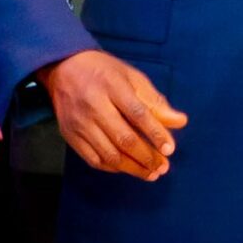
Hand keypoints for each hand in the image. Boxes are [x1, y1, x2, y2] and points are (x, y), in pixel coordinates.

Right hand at [42, 50, 185, 180]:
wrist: (62, 68)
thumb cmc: (104, 72)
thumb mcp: (131, 77)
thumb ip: (155, 101)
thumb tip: (180, 122)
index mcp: (112, 86)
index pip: (138, 114)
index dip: (155, 134)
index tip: (170, 149)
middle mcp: (93, 105)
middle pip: (124, 138)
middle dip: (147, 157)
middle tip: (163, 167)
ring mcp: (79, 123)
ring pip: (109, 154)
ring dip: (133, 168)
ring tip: (150, 173)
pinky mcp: (69, 135)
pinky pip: (94, 159)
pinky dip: (113, 168)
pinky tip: (128, 168)